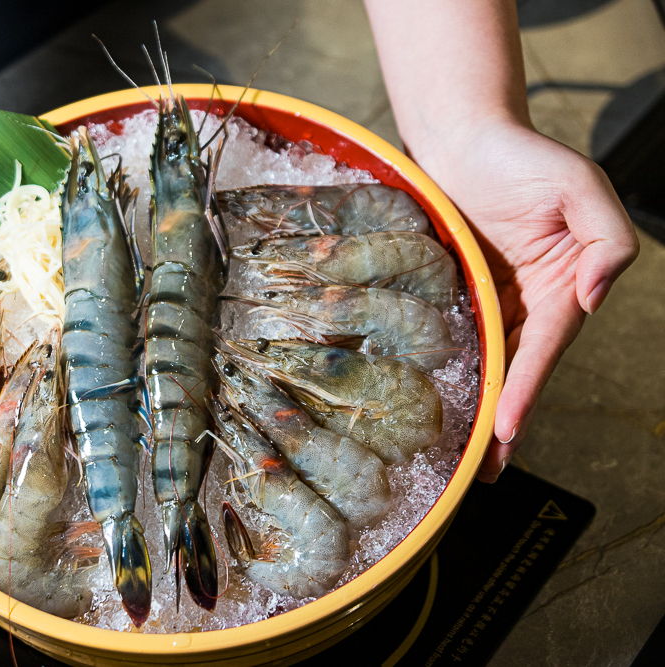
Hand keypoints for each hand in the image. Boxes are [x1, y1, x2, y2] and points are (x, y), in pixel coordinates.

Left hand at [414, 120, 638, 481]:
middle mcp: (532, 299)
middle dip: (506, 419)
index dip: (528, 390)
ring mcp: (494, 299)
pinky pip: (461, 339)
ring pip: (490, 362)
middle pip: (520, 368)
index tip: (508, 430)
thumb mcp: (580, 185)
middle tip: (484, 470)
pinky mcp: (460, 292)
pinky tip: (442, 401)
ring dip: (481, 407)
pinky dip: (457, 372)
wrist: (462, 137)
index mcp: (565, 283)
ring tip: (462, 456)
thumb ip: (606, 239)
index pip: (546, 348)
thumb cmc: (522, 156)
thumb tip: (593, 297)